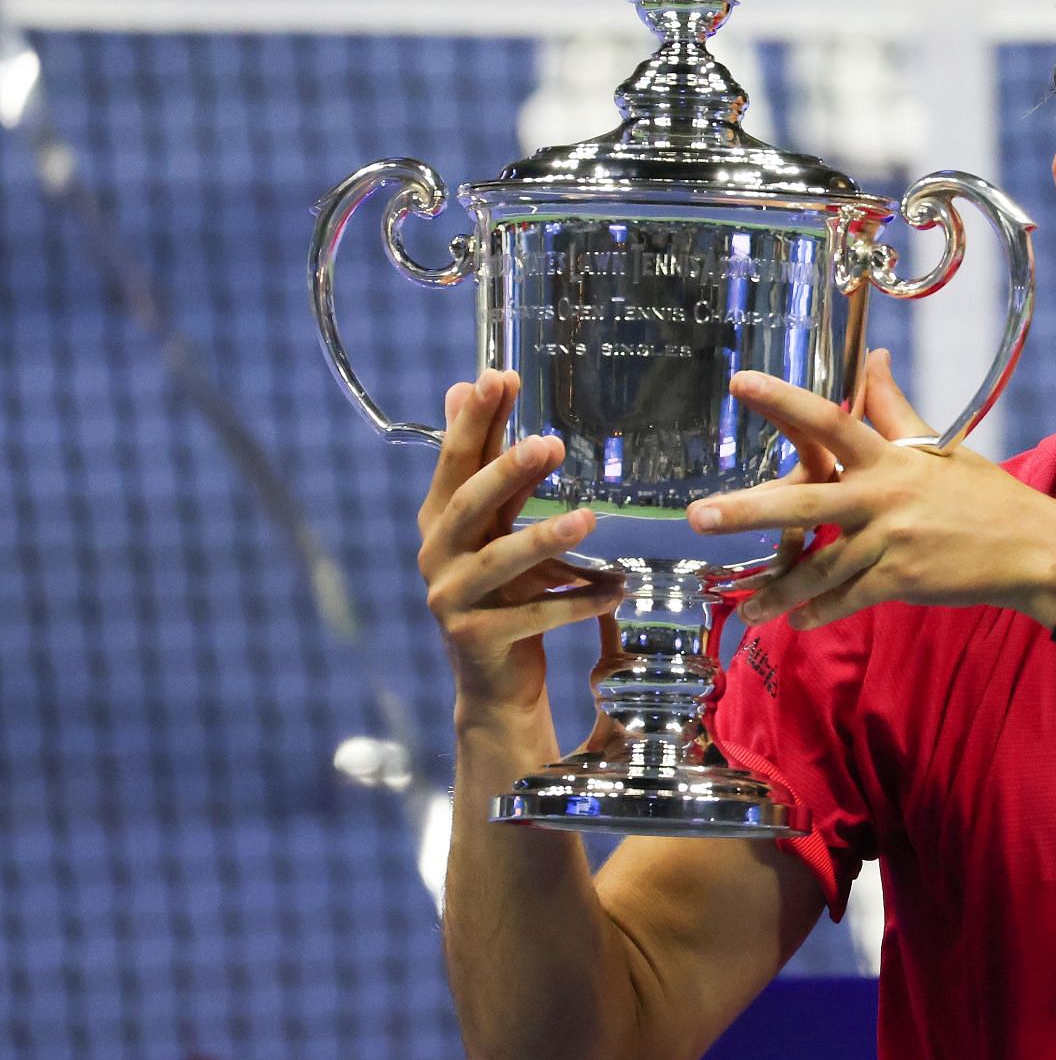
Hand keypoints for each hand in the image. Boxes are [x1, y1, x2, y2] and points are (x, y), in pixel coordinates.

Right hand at [416, 369, 623, 711]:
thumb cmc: (502, 592)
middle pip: (468, 506)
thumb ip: (485, 464)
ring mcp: (452, 601)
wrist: (494, 683)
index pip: (454, 462)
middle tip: (550, 442)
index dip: (472, 421)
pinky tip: (614, 591)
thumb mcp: (492, 526)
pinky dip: (575, 603)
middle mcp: (437, 557)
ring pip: (499, 563)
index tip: (498, 376)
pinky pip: (533, 617)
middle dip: (506, 471)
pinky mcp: (478, 640)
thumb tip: (466, 382)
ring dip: (544, 539)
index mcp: (440, 522)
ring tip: (588, 519)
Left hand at [687, 351, 1055, 630]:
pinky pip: (847, 599)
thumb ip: (894, 410)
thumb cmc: (984, 498)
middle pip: (805, 503)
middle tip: (699, 518)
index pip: (830, 420)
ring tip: (745, 606)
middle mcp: (884, 496)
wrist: (1031, 550)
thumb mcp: (940, 448)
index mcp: (891, 458)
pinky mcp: (901, 580)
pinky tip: (797, 622)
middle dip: (748, 511)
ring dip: (778, 591)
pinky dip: (820, 612)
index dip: (784, 400)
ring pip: (819, 567)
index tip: (740, 383)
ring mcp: (891, 541)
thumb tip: (873, 359)